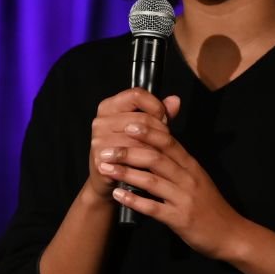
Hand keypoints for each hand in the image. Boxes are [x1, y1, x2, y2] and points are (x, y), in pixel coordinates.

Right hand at [87, 88, 177, 202]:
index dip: (155, 106)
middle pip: (142, 118)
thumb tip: (175, 100)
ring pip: (140, 140)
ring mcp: (99, 139)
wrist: (108, 179)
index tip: (163, 119)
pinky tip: (151, 166)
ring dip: (156, 149)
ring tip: (159, 155)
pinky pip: (134, 157)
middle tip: (166, 142)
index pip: (136, 94)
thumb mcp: (142, 128)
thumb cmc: (128, 151)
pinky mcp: (102, 158)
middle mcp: (100, 121)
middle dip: (160, 131)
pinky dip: (146, 162)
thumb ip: (158, 113)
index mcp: (109, 107)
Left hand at [106, 116, 244, 258]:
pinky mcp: (180, 219)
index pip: (168, 142)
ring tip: (105, 168)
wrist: (230, 235)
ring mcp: (184, 199)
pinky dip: (134, 200)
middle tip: (105, 148)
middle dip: (128, 151)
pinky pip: (154, 208)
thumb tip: (155, 140)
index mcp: (191, 165)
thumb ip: (177, 159)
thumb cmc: (209, 204)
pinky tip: (118, 194)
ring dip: (126, 173)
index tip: (127, 123)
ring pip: (152, 181)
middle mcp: (188, 178)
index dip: (148, 131)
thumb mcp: (196, 176)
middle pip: (156, 158)